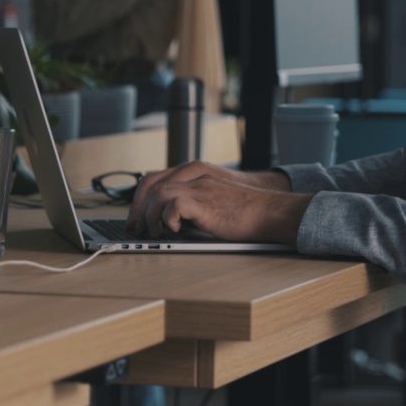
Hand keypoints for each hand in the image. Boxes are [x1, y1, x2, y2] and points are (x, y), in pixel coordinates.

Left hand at [130, 172, 311, 243]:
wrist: (271, 211)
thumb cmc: (246, 212)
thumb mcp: (213, 203)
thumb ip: (193, 205)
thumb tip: (169, 224)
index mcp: (196, 174)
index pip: (155, 178)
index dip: (139, 198)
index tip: (135, 217)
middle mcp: (195, 177)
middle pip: (151, 183)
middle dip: (138, 208)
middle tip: (136, 229)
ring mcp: (201, 188)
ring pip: (158, 192)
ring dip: (149, 215)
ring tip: (153, 232)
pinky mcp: (206, 203)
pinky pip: (174, 203)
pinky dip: (167, 218)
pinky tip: (173, 230)